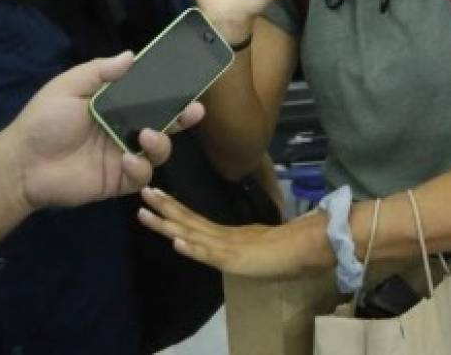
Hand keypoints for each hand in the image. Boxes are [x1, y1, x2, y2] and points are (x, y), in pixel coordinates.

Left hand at [1, 53, 203, 210]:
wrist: (23, 164)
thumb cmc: (43, 121)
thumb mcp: (68, 87)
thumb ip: (100, 72)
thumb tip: (131, 54)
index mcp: (114, 105)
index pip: (148, 95)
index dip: (169, 90)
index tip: (189, 81)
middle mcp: (124, 128)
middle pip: (163, 122)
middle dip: (182, 116)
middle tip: (193, 110)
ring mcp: (123, 155)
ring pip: (158, 149)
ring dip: (161, 142)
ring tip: (147, 136)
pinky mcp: (119, 180)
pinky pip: (142, 175)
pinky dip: (142, 167)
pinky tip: (128, 159)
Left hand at [138, 186, 323, 276]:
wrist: (307, 247)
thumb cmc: (287, 247)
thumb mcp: (256, 244)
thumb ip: (241, 242)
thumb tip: (232, 241)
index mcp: (226, 233)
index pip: (193, 219)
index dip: (173, 208)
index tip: (155, 195)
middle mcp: (223, 235)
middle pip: (187, 220)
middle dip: (163, 207)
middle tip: (143, 190)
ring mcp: (227, 246)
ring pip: (192, 233)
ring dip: (167, 223)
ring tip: (145, 212)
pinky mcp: (235, 258)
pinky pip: (211, 254)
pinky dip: (192, 249)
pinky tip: (176, 243)